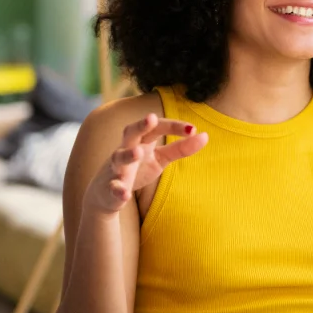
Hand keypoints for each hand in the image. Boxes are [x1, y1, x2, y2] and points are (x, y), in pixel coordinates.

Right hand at [83, 113, 207, 215]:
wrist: (106, 194)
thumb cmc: (137, 169)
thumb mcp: (160, 158)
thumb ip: (180, 148)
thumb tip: (205, 136)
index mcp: (141, 140)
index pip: (156, 128)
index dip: (173, 127)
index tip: (192, 129)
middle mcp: (126, 149)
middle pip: (131, 132)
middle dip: (140, 125)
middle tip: (151, 118)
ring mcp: (115, 168)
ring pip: (117, 158)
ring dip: (127, 155)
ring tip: (138, 153)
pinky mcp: (110, 188)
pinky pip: (113, 188)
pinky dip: (118, 190)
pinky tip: (125, 194)